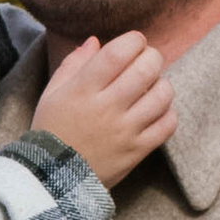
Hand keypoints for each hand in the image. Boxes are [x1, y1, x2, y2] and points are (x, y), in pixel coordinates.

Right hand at [33, 30, 176, 187]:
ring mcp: (124, 131)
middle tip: (147, 61)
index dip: (134, 41)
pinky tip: (155, 110)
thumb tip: (96, 40)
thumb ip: (74, 64)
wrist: (52, 179)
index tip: (134, 43)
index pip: (118, 53)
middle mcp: (106, 108)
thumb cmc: (52, 130)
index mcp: (82, 90)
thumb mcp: (52, 93)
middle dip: (152, 57)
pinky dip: (168, 112)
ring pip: (162, 96)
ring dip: (162, 84)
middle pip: (146, 69)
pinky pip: (167, 125)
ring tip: (152, 87)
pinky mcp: (136, 151)